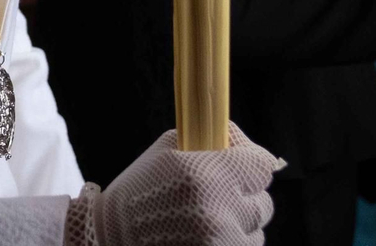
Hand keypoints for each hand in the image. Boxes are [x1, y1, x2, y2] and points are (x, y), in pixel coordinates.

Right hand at [65, 124, 278, 245]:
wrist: (112, 237)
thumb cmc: (141, 191)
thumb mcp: (168, 150)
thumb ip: (210, 140)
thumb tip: (243, 143)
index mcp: (202, 175)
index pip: (261, 167)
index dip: (252, 166)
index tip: (242, 168)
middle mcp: (216, 211)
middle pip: (263, 203)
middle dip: (243, 199)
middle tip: (217, 198)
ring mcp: (220, 243)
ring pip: (257, 233)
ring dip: (238, 227)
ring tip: (206, 222)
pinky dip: (230, 243)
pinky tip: (204, 238)